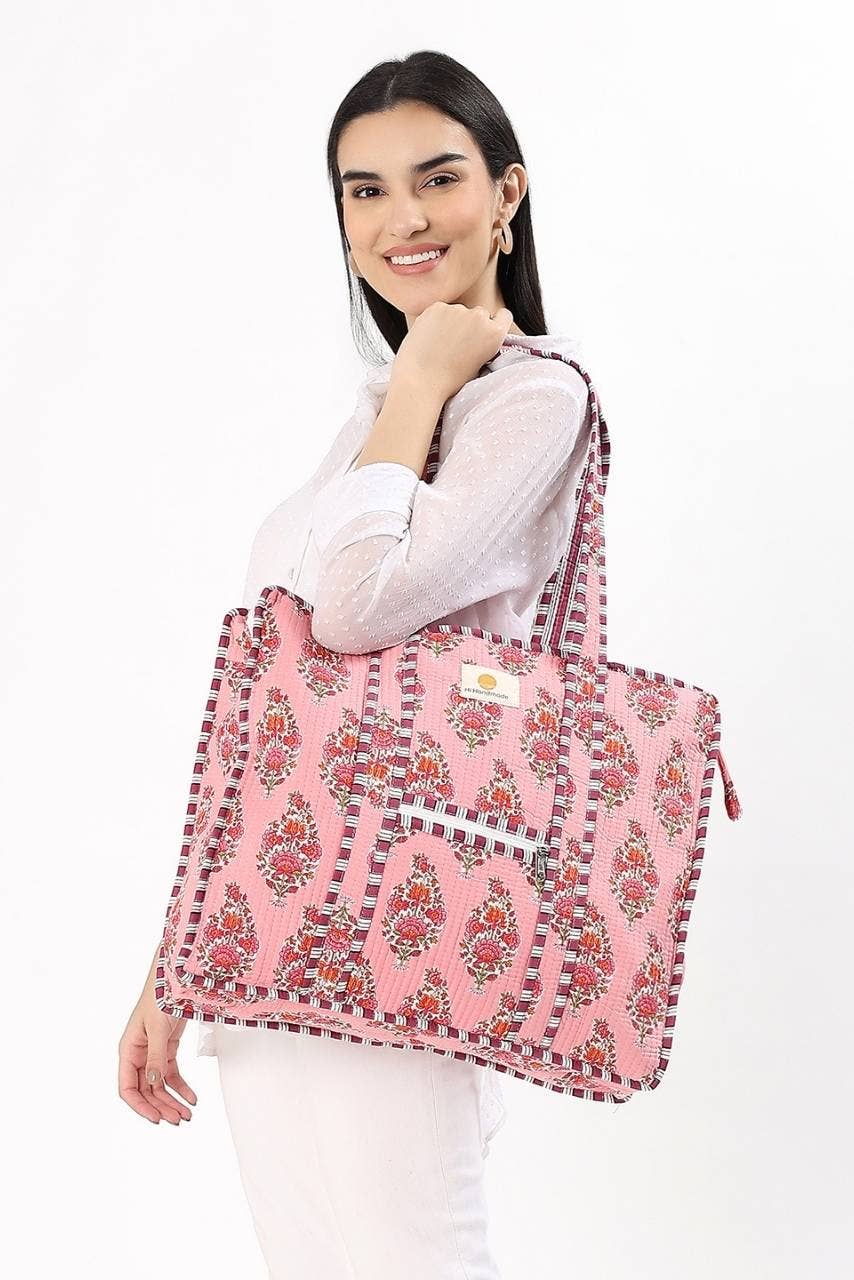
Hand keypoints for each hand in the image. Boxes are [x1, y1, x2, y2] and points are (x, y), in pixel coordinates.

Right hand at [118, 959, 195, 1124]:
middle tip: (178, 1119)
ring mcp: (153, 1052)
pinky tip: (191, 1097)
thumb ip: (156, 1057)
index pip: (128, 1088)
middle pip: (146, 1090)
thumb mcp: (157, 1028)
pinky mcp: (167, 1047)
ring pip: (159, 1085)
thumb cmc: (159, 995)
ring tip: (187, 1113)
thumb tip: (154, 1083)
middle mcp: (138, 1054)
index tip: (156, 1118)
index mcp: (128, 1050)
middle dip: (162, 1106)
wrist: (176, 977)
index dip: (141, 1106)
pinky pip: (171, 1073)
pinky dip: (181, 1086)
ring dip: (172, 1100)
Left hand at [392, 301, 514, 403]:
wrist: (420, 381)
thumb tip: (479, 336)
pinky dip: (436, 320)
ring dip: (453, 322)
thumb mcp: (478, 366)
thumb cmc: (448, 381)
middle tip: (457, 343)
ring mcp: (458, 310)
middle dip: (472, 324)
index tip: (484, 331)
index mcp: (494, 334)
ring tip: (440, 345)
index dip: (494, 323)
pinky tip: (430, 338)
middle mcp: (480, 317)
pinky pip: (441, 310)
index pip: (504, 316)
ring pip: (458, 312)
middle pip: (480, 313)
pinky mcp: (437, 307)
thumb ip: (483, 345)